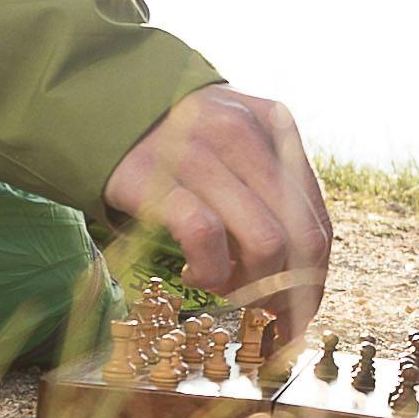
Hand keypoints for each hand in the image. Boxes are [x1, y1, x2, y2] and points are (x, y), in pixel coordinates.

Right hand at [106, 85, 329, 330]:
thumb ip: (269, 187)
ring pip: (265, 242)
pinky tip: (194, 275)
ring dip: (251, 287)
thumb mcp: (234, 143)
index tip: (297, 314)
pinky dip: (209, 271)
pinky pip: (206, 238)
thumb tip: (298, 273)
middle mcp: (243, 133)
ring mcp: (199, 153)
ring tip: (224, 287)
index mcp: (274, 124)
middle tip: (266, 312)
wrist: (101, 103)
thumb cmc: (178, 139)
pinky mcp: (155, 177)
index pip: (317, 218)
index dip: (314, 278)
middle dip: (290, 292)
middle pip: (301, 236)